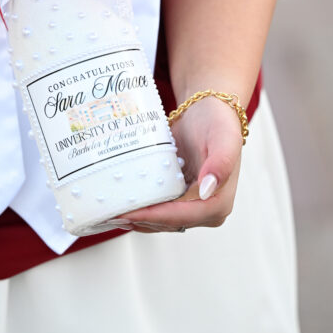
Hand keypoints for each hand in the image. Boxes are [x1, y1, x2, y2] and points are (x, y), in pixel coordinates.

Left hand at [110, 96, 243, 232]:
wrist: (206, 111)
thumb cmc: (217, 122)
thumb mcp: (224, 138)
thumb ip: (221, 163)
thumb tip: (207, 189)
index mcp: (219, 202)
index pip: (182, 217)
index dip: (154, 217)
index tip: (129, 213)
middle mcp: (207, 210)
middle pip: (168, 222)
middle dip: (140, 220)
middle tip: (109, 213)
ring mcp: (192, 206)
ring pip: (160, 221)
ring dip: (136, 218)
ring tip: (109, 212)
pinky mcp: (179, 199)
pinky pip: (157, 209)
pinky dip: (140, 209)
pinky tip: (120, 204)